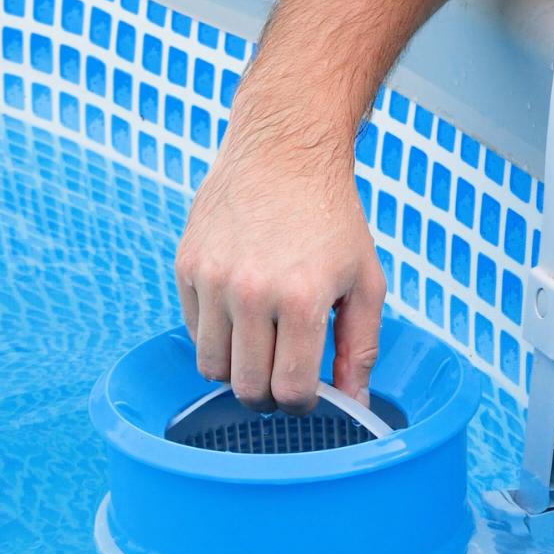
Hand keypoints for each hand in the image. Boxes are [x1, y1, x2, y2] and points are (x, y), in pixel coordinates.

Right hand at [174, 121, 384, 413]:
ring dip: (236, 370)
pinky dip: (215, 336)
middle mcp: (252, 293)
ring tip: (259, 347)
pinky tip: (240, 314)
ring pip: (212, 367)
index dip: (301, 403)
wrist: (283, 150)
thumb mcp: (366, 281)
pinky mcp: (187, 267)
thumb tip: (354, 401)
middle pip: (247, 388)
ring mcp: (213, 280)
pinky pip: (194, 332)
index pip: (290, 389)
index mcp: (302, 299)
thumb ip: (361, 347)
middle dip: (268, 397)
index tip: (307, 392)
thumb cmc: (331, 217)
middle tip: (281, 378)